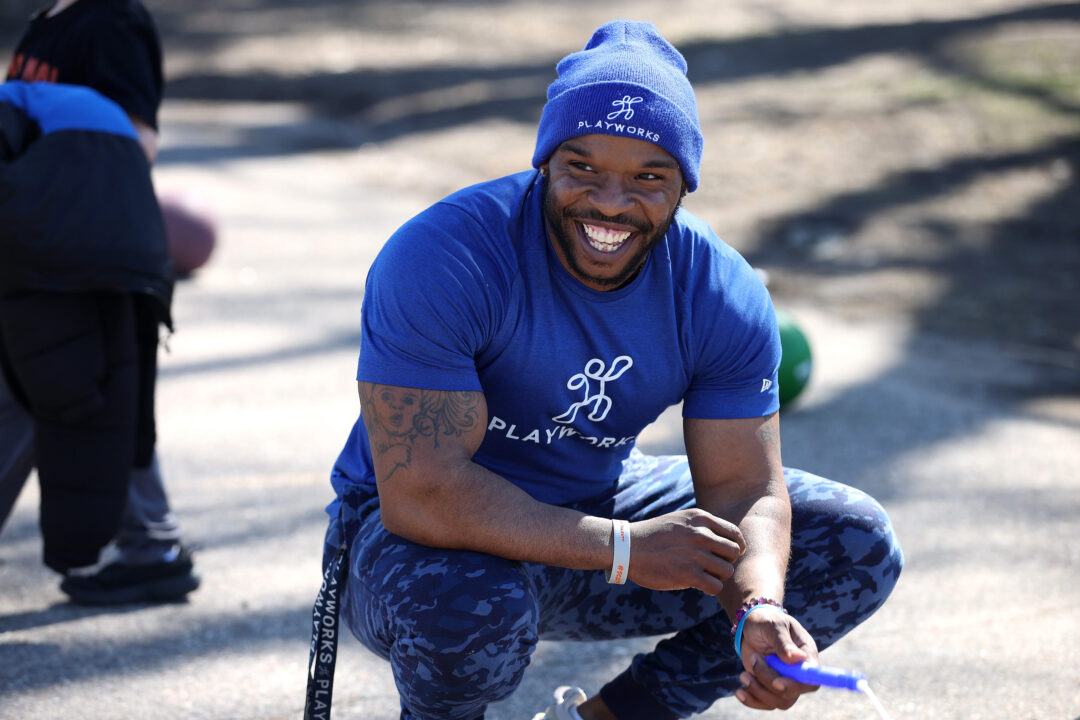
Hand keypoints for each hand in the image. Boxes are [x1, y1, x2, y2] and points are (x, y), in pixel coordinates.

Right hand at [626, 509, 744, 593]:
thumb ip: (702, 527)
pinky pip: (715, 586)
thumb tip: (725, 543)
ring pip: (726, 570)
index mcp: (700, 519)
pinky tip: (699, 585)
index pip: (734, 534)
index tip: (728, 555)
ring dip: (718, 576)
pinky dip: (710, 588)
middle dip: (726, 561)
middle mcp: (701, 534)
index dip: (737, 546)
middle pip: (734, 552)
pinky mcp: (688, 574)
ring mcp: (695, 554)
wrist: (628, 547)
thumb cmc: (654, 536)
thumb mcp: (680, 520)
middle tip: (713, 567)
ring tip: (704, 575)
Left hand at [734, 609, 819, 709]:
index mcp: (806, 654)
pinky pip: (765, 703)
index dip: (797, 685)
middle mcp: (798, 672)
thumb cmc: (766, 620)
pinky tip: (740, 691)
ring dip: (758, 690)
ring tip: (744, 673)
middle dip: (768, 682)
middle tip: (754, 662)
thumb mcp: (773, 625)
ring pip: (777, 700)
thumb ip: (783, 642)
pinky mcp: (769, 686)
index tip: (777, 682)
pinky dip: (751, 700)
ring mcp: (784, 681)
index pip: (812, 679)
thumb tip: (798, 658)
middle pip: (792, 693)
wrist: (752, 624)